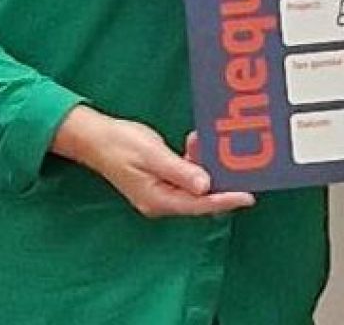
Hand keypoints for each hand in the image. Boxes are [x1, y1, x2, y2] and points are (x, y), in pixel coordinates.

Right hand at [51, 106, 255, 218]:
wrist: (95, 138)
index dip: (225, 200)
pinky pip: (186, 175)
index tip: (248, 196)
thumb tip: (206, 186)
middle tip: (244, 166)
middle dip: (221, 181)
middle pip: (200, 198)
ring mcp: (162, 192)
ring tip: (210, 143)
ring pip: (195, 184)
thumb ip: (180, 171)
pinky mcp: (162, 180)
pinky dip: (194, 161)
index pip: (199, 205)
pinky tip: (196, 143)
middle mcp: (162, 201)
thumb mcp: (153, 156)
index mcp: (158, 200)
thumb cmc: (120, 145)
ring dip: (205, 165)